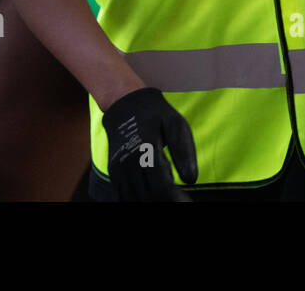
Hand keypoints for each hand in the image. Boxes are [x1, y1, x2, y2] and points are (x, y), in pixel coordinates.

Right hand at [102, 87, 197, 201]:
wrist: (125, 104)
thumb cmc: (156, 115)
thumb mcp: (176, 124)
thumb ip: (184, 152)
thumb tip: (191, 180)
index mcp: (146, 150)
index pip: (161, 187)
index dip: (176, 199)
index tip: (187, 201)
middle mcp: (128, 163)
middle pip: (148, 197)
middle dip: (166, 201)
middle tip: (180, 198)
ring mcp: (118, 170)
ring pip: (134, 200)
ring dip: (151, 201)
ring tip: (168, 195)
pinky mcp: (113, 174)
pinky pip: (122, 197)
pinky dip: (137, 200)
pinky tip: (151, 195)